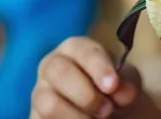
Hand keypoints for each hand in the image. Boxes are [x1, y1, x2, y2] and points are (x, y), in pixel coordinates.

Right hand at [31, 37, 160, 118]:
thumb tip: (123, 92)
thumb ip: (125, 83)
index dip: (98, 66)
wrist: (105, 111)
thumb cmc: (112, 89)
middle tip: (107, 110)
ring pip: (49, 103)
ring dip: (77, 116)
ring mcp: (39, 92)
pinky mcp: (35, 116)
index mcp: (75, 48)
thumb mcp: (125, 82)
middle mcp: (51, 65)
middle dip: (87, 94)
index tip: (112, 85)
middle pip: (59, 72)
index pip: (82, 49)